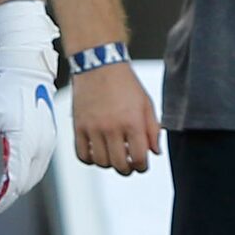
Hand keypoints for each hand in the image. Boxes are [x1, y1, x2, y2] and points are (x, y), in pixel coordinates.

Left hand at [0, 69, 57, 214]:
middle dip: (7, 196)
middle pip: (26, 184)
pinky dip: (25, 176)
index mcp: (26, 143)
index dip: (1, 200)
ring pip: (34, 177)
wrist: (29, 72)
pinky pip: (38, 167)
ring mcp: (48, 144)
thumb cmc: (7, 91)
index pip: (15, 183)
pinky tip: (11, 174)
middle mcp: (41, 146)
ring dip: (17, 187)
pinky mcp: (50, 140)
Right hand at [71, 61, 160, 176]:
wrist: (99, 64)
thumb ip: (153, 130)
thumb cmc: (124, 82)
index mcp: (132, 122)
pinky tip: (97, 152)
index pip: (139, 158)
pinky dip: (90, 160)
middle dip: (127, 169)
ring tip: (113, 156)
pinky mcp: (79, 126)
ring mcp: (93, 128)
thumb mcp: (147, 104)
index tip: (141, 165)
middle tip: (129, 164)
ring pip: (101, 162)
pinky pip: (82, 154)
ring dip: (109, 164)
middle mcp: (112, 127)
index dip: (142, 166)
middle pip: (119, 164)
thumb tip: (155, 152)